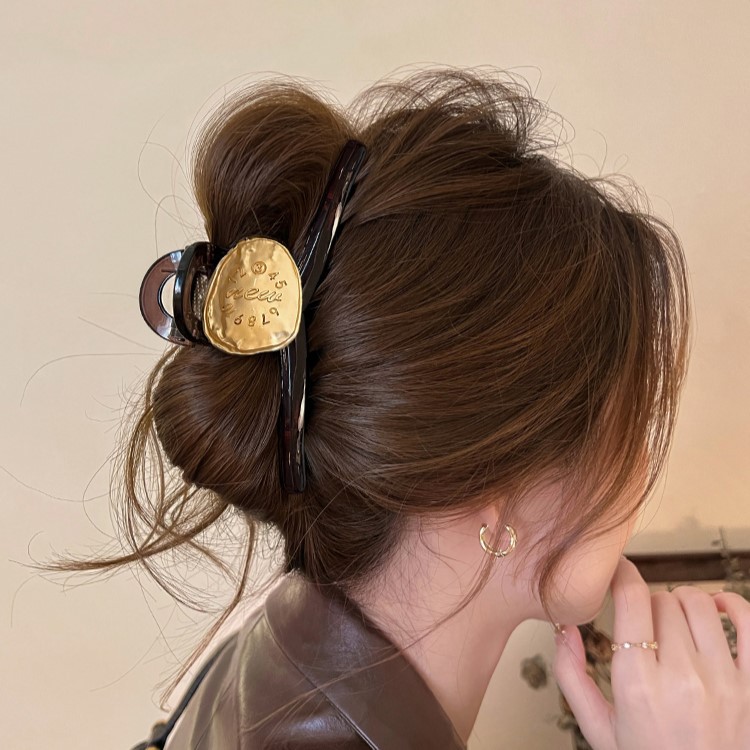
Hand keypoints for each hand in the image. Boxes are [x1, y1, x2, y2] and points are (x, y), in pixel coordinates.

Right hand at [552, 556, 749, 749]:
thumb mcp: (599, 729)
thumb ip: (571, 674)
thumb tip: (563, 627)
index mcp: (638, 684)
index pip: (631, 599)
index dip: (621, 575)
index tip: (617, 571)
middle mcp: (682, 678)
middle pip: (662, 600)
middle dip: (647, 602)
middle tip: (642, 621)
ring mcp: (724, 681)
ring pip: (699, 603)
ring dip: (680, 602)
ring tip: (673, 618)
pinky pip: (749, 625)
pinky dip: (732, 605)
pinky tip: (717, 606)